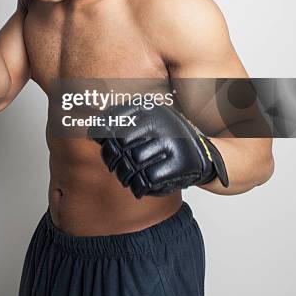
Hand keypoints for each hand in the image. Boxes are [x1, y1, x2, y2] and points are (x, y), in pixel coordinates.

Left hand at [88, 102, 228, 198]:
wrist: (204, 155)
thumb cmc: (167, 140)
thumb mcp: (146, 123)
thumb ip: (120, 125)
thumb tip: (91, 133)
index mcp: (150, 108)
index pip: (115, 120)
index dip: (102, 135)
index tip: (100, 144)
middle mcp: (161, 121)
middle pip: (120, 145)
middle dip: (112, 160)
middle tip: (114, 167)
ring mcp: (171, 141)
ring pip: (132, 164)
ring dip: (125, 176)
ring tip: (127, 178)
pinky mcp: (180, 162)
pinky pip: (148, 179)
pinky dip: (140, 187)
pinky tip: (140, 186)